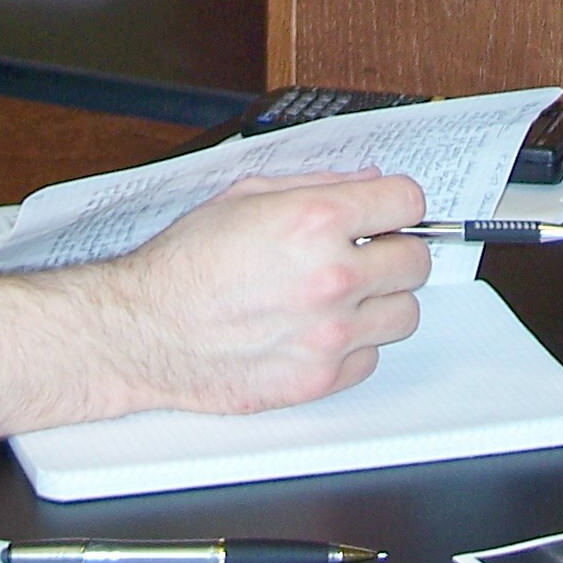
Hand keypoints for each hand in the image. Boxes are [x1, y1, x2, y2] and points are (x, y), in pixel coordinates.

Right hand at [97, 170, 429, 414]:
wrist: (146, 330)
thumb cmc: (185, 265)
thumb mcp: (246, 196)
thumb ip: (316, 184)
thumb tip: (364, 184)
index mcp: (315, 221)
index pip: (408, 201)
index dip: (398, 203)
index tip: (391, 211)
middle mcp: (331, 277)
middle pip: (416, 261)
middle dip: (395, 251)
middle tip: (369, 253)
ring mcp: (329, 334)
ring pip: (405, 314)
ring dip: (382, 301)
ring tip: (347, 295)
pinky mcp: (319, 379)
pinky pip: (372, 359)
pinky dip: (355, 345)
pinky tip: (323, 329)